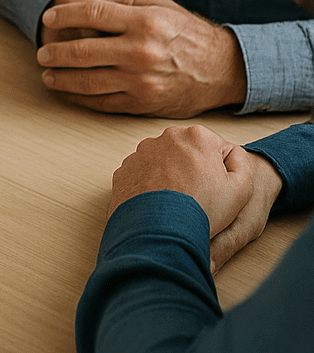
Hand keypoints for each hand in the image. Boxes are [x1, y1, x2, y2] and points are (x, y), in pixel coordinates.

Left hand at [36, 0, 245, 115]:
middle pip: (84, 51)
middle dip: (55, 52)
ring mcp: (142, 81)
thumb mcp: (158, 4)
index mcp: (145, 21)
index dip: (65, 14)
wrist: (225, 70)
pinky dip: (80, 98)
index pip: (93, 14)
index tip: (49, 17)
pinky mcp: (144, 104)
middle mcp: (142, 51)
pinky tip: (67, 92)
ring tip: (47, 73)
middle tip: (41, 52)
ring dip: (61, 78)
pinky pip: (103, 102)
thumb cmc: (186, 33)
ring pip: (89, 81)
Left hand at [108, 125, 282, 271]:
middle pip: (188, 155)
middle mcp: (166, 137)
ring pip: (164, 164)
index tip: (217, 190)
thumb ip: (240, 164)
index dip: (220, 173)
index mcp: (197, 136)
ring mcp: (142, 151)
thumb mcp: (240, 189)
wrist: (161, 230)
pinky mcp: (126, 167)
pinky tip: (160, 205)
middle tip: (198, 198)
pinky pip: (143, 176)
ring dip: (171, 178)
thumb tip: (230, 153)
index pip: (215, 150)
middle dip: (193, 172)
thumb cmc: (203, 209)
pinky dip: (150, 187)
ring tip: (178, 204)